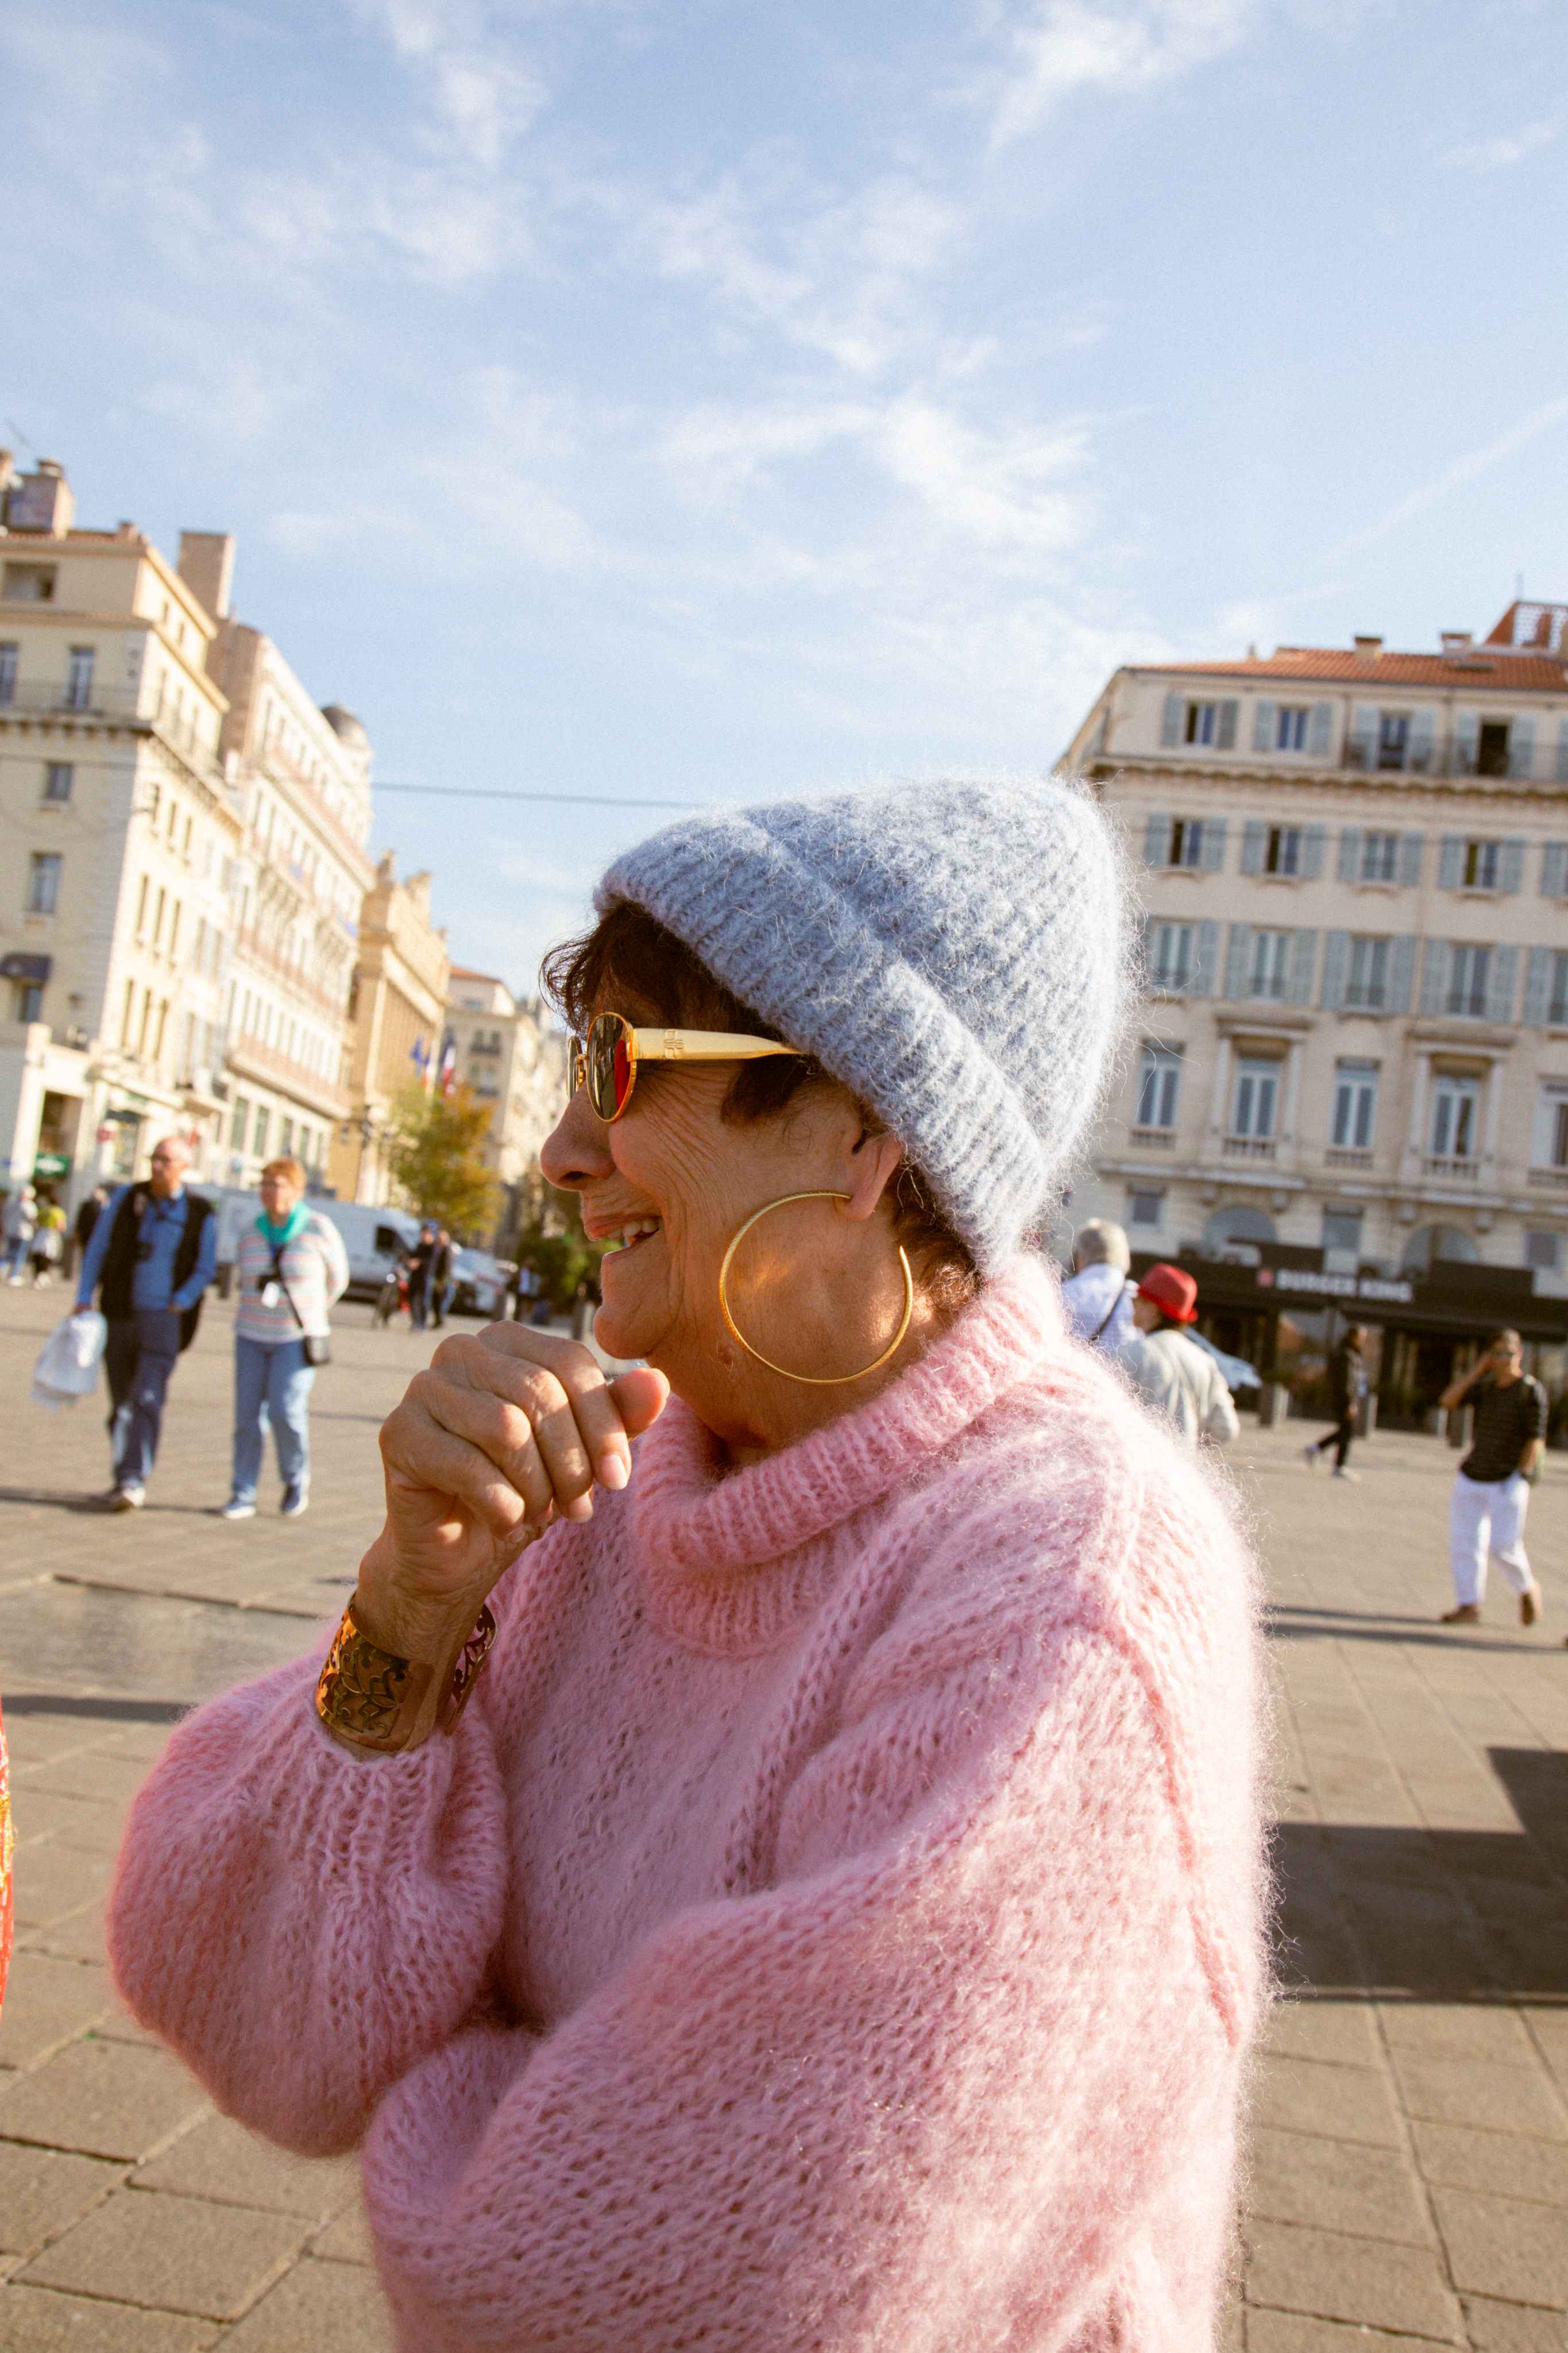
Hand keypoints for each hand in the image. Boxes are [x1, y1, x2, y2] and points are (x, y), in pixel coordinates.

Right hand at [356, 1324, 668, 1669]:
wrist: (459, 1550)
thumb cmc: (525, 1487)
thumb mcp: (583, 1452)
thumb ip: (620, 1414)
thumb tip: (658, 1380)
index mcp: (508, 1339)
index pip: (570, 1364)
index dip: (604, 1425)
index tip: (618, 1479)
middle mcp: (461, 1350)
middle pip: (540, 1394)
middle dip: (571, 1462)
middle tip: (579, 1508)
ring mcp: (423, 1388)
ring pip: (505, 1428)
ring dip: (536, 1486)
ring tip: (540, 1513)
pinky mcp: (398, 1433)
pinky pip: (468, 1466)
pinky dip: (502, 1506)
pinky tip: (505, 1521)